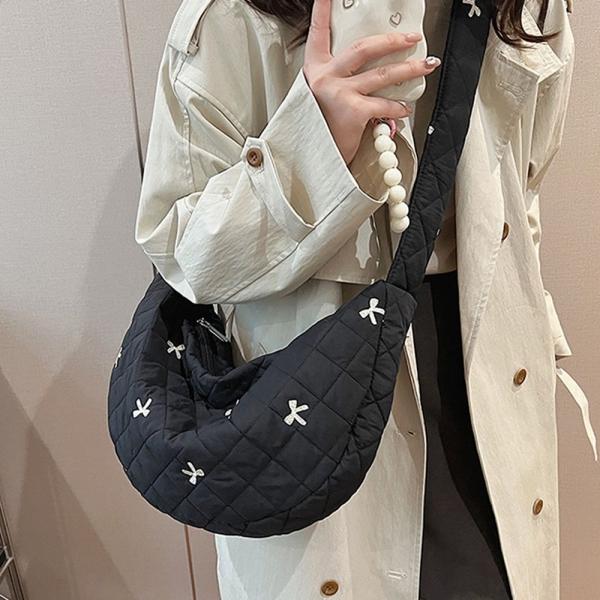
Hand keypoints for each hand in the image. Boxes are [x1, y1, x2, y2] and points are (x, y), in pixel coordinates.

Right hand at [303, 0, 440, 164]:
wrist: (311, 159)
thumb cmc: (319, 131)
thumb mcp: (320, 100)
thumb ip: (340, 82)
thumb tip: (374, 76)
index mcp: (314, 71)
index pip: (317, 34)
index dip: (322, 11)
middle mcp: (325, 78)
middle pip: (363, 47)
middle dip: (393, 40)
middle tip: (413, 37)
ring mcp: (339, 93)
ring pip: (383, 73)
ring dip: (410, 69)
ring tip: (427, 66)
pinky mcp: (353, 111)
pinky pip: (385, 103)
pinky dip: (398, 107)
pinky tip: (405, 109)